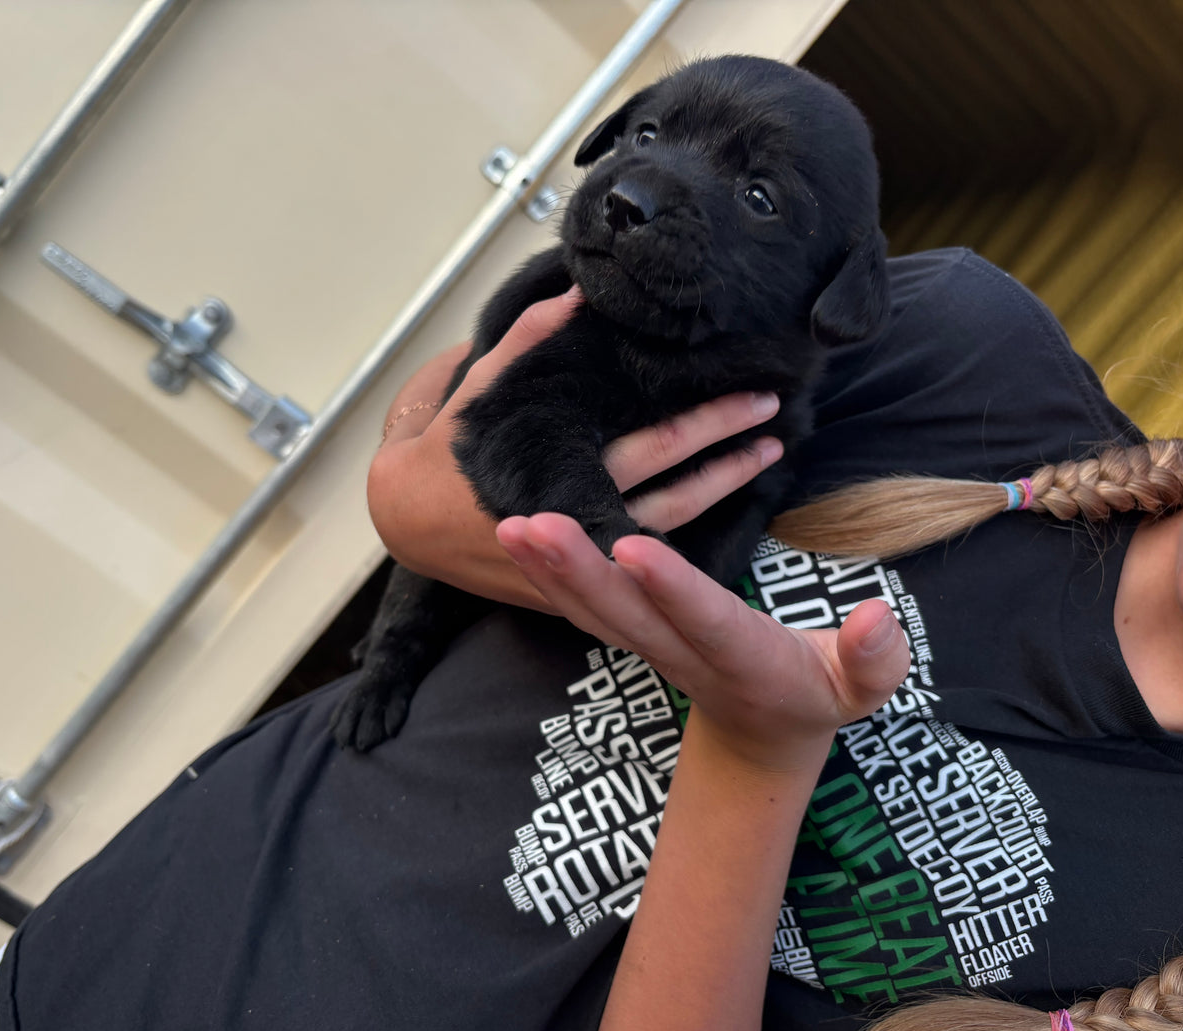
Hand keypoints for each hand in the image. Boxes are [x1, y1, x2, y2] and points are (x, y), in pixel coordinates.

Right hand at [367, 287, 785, 611]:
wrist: (408, 523)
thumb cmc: (450, 450)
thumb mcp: (481, 389)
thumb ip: (529, 340)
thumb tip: (579, 293)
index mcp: (562, 467)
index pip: (656, 444)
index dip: (710, 421)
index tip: (755, 395)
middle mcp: (581, 518)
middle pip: (676, 483)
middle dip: (729, 448)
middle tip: (774, 414)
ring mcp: (584, 557)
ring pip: (671, 524)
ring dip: (722, 488)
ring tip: (766, 454)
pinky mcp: (582, 584)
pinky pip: (645, 559)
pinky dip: (689, 532)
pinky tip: (723, 504)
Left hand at [497, 513, 909, 772]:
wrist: (763, 733)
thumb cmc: (819, 696)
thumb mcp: (861, 687)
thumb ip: (872, 657)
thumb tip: (876, 617)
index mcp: (743, 659)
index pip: (705, 619)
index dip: (671, 587)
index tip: (633, 546)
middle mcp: (684, 653)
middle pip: (625, 614)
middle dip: (579, 571)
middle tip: (534, 525)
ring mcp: (650, 646)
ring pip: (592, 611)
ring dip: (548, 572)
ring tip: (506, 525)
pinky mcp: (631, 633)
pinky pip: (583, 608)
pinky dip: (547, 577)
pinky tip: (514, 537)